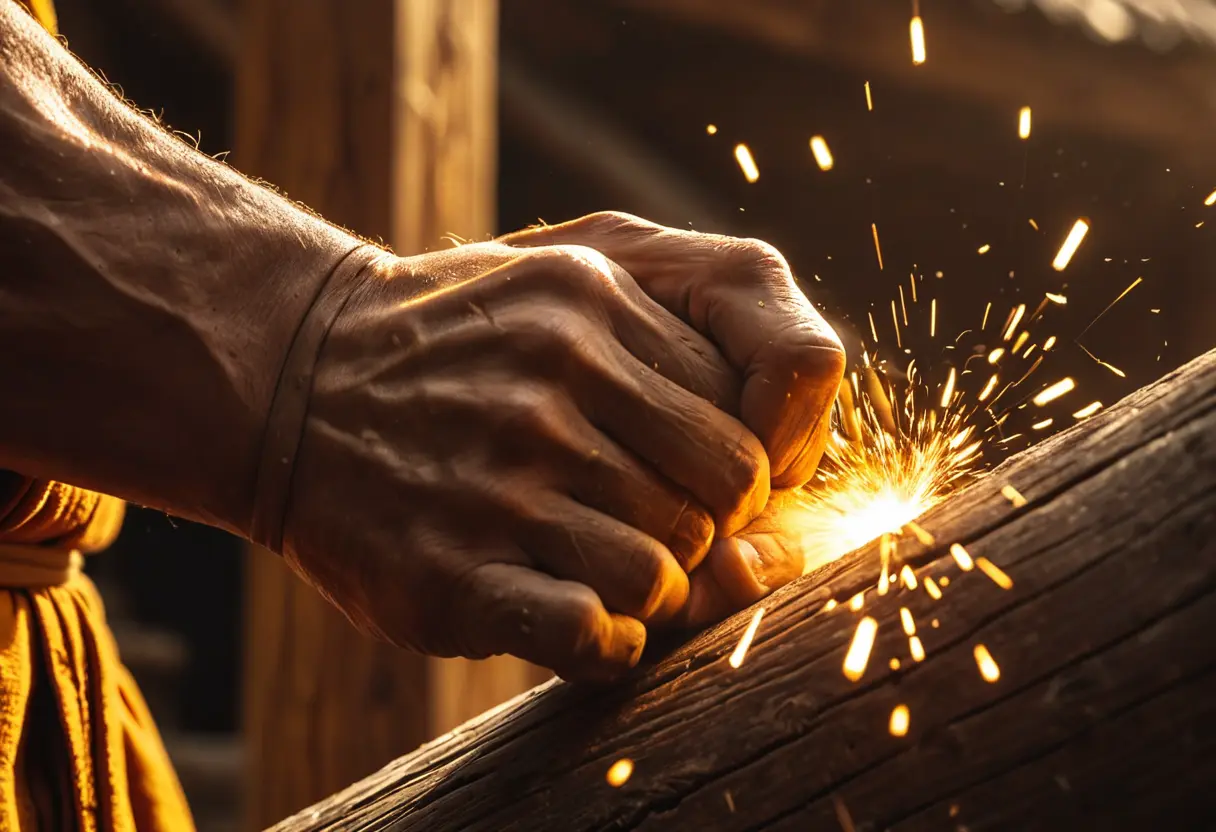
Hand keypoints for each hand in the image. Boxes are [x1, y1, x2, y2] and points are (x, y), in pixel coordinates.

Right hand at [282, 216, 842, 680]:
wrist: (288, 381)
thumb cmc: (451, 345)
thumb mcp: (558, 285)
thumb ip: (675, 339)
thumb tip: (779, 464)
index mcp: (592, 306)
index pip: (744, 425)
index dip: (742, 479)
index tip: (700, 493)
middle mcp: (550, 383)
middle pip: (719, 504)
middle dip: (704, 535)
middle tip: (654, 534)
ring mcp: (497, 477)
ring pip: (662, 573)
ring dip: (651, 591)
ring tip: (601, 568)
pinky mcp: (449, 571)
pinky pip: (591, 634)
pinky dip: (605, 643)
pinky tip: (577, 617)